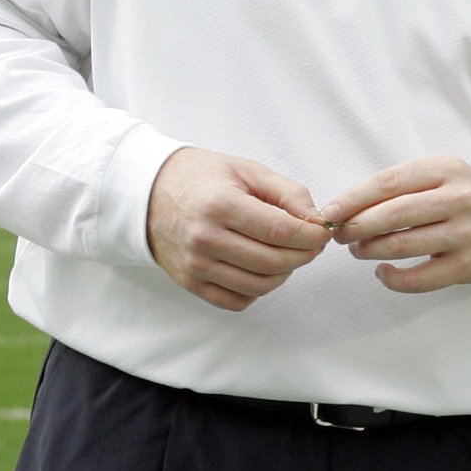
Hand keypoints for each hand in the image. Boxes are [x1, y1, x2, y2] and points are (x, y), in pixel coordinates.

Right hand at [146, 146, 329, 311]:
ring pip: (260, 285)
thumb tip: (316, 219)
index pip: (280, 231)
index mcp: (221, 205)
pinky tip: (261, 268)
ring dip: (285, 273)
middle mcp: (205, 239)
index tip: (323, 232)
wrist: (148, 193)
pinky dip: (258, 289)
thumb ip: (287, 192)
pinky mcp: (190, 282)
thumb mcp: (247, 170)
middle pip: (273, 262)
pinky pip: (237, 300)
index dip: (311, 236)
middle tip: (312, 244)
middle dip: (304, 255)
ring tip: (288, 254)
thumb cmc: (203, 178)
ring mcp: (195, 265)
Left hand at [318, 157, 470, 293]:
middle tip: (339, 235)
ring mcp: (466, 234)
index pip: (388, 182)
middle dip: (356, 227)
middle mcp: (459, 199)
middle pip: (392, 215)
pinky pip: (420, 278)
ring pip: (402, 246)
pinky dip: (393, 279)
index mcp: (447, 169)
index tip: (329, 212)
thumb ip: (406, 185)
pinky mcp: (470, 266)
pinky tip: (384, 272)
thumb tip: (349, 205)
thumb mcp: (447, 174)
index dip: (353, 199)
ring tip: (359, 250)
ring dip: (370, 251)